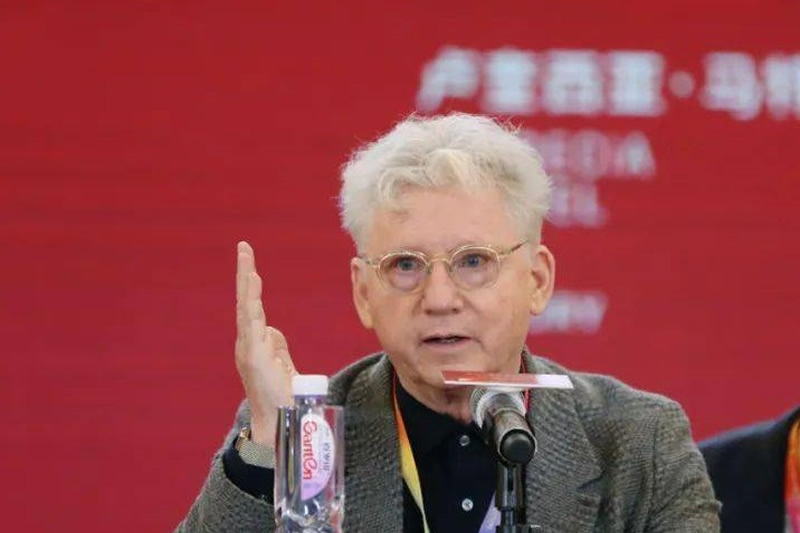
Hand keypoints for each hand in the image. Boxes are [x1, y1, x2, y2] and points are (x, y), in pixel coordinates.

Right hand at [235, 241, 295, 444]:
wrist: (278, 419)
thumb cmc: (279, 393)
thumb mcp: (280, 364)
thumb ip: (276, 346)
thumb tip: (272, 330)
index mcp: (254, 341)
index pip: (251, 304)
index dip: (249, 281)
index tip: (248, 256)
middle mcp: (247, 342)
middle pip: (245, 301)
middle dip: (244, 273)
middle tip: (243, 248)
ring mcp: (248, 350)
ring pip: (247, 311)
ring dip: (248, 287)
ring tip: (249, 265)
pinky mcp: (254, 358)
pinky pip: (252, 327)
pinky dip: (252, 307)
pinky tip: (253, 291)